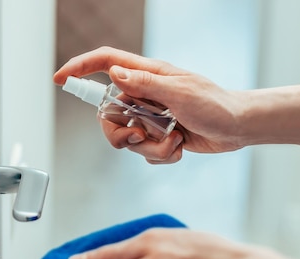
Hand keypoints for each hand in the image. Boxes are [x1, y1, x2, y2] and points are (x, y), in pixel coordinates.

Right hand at [54, 47, 246, 163]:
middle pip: (107, 115)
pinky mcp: (156, 135)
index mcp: (147, 76)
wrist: (238, 128)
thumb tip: (114, 73)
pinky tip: (179, 147)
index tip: (61, 79)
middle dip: (121, 133)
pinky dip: (160, 155)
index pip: (105, 63)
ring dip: (148, 148)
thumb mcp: (180, 92)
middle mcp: (143, 95)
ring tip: (172, 142)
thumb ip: (145, 84)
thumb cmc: (215, 105)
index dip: (80, 68)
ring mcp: (148, 116)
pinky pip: (143, 152)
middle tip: (141, 136)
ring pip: (125, 138)